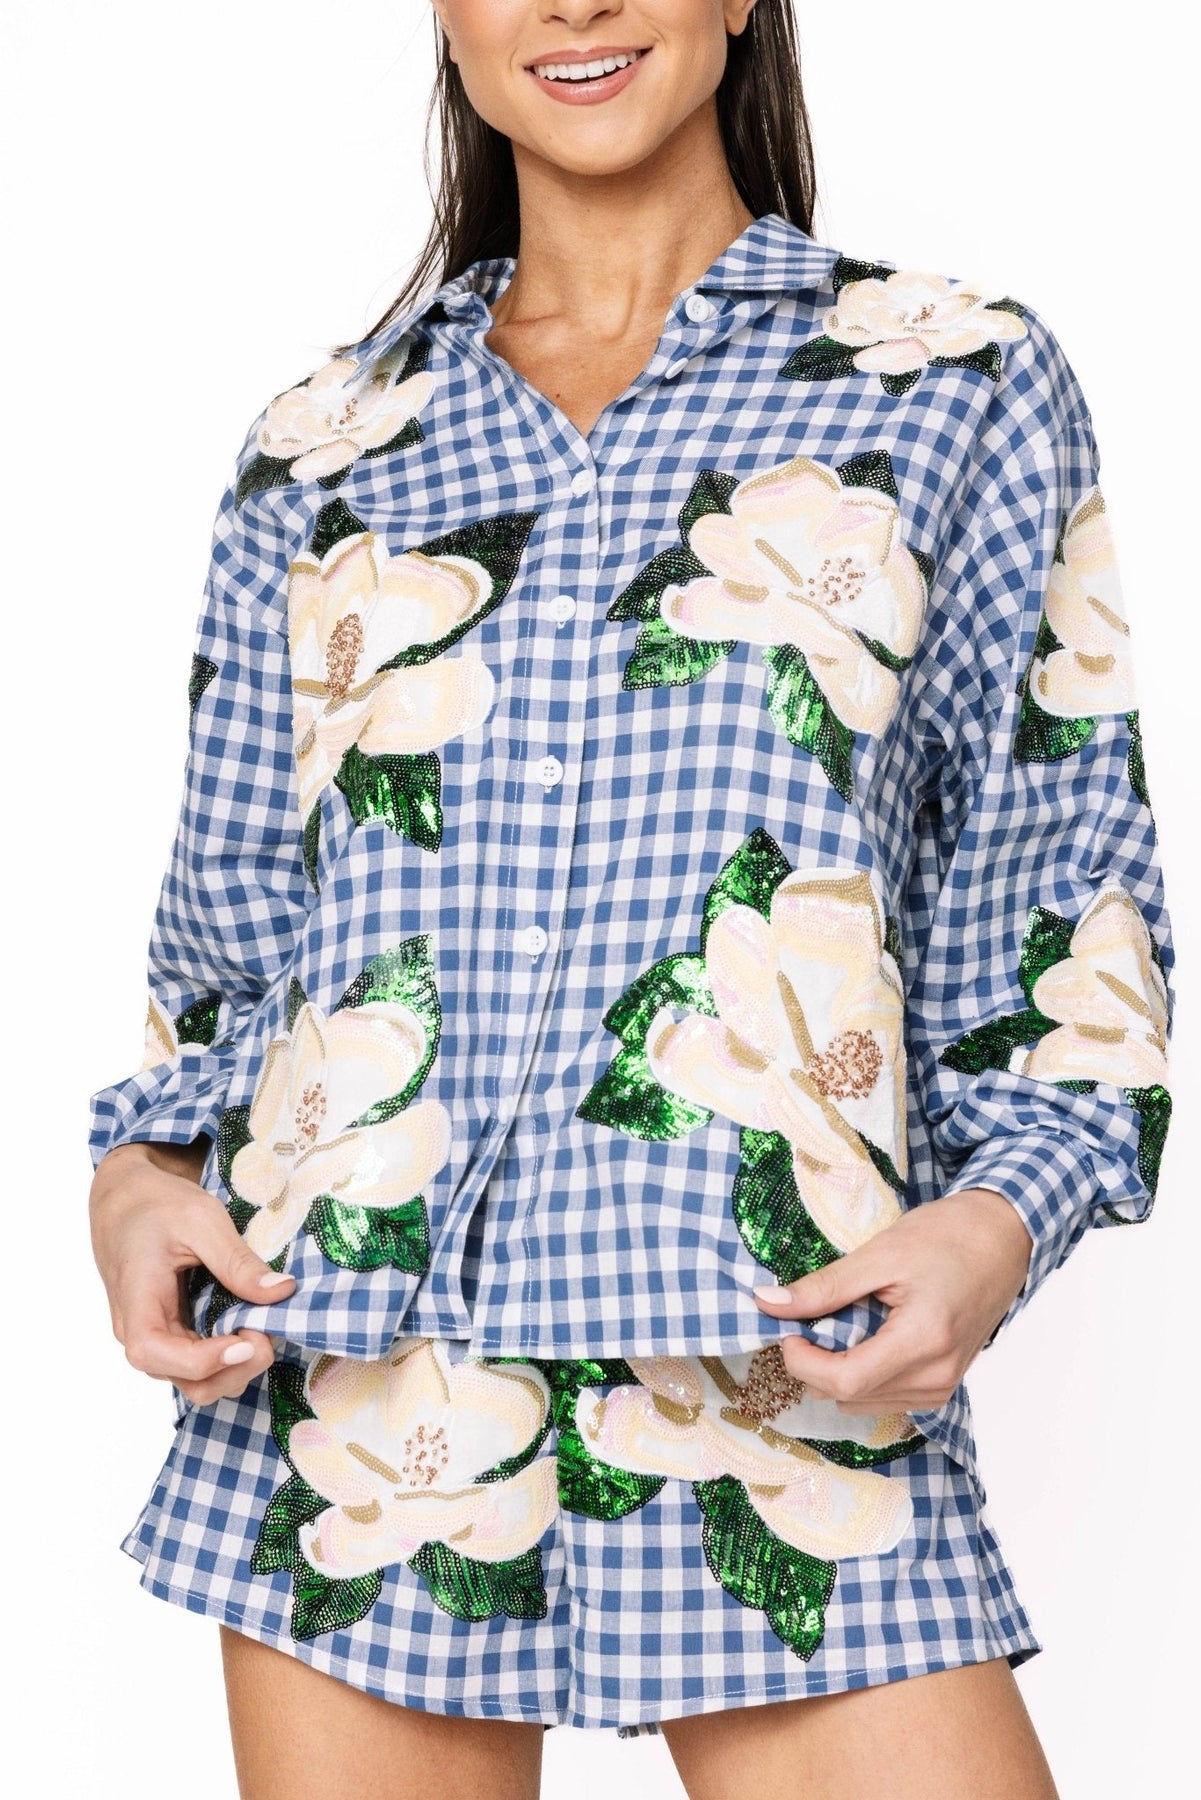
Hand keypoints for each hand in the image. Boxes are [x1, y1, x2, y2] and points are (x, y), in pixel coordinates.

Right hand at [89, 1137, 296, 1405]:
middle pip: (187, 1381)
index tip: (251, 1340)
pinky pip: (202, 1362)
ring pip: (199, 1379)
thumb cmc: (155, 1205)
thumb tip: (282, 1291)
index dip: (206, 1361)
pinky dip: (232, 1356)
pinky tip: (253, 1327)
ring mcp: (158, 1337)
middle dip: (236, 1368)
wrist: (128, 1199)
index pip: (156, 1354)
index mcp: (136, 1303)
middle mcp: (141, 1332)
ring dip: (239, 1367)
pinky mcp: (174, 1333)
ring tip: (265, 1328)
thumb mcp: (200, 1220)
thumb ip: (237, 1260)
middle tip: (270, 1331)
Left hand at [751, 1187, 1033, 1413]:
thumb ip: (824, 1286)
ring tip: (846, 1321)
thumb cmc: (947, 1238)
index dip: (802, 1360)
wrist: (1002, 1239)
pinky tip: (867, 1335)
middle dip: (816, 1362)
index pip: (844, 1381)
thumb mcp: (880, 1255)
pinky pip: (883, 1396)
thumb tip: (768, 1303)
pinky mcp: (942, 1387)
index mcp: (923, 1341)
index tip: (788, 1327)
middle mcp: (936, 1377)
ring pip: (861, 1402)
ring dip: (838, 1369)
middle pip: (848, 1396)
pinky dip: (862, 1373)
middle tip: (813, 1317)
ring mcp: (942, 1387)